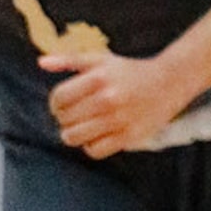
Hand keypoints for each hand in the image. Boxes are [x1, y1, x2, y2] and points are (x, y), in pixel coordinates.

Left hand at [41, 48, 184, 157]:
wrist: (169, 82)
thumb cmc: (129, 71)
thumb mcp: (100, 60)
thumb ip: (69, 60)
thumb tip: (41, 63)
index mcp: (98, 78)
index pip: (59, 99)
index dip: (55, 103)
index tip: (63, 104)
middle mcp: (107, 99)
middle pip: (64, 120)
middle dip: (64, 119)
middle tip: (74, 115)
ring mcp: (117, 120)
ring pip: (75, 138)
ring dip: (73, 134)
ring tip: (81, 127)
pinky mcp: (128, 137)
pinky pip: (94, 150)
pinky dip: (90, 146)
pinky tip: (96, 136)